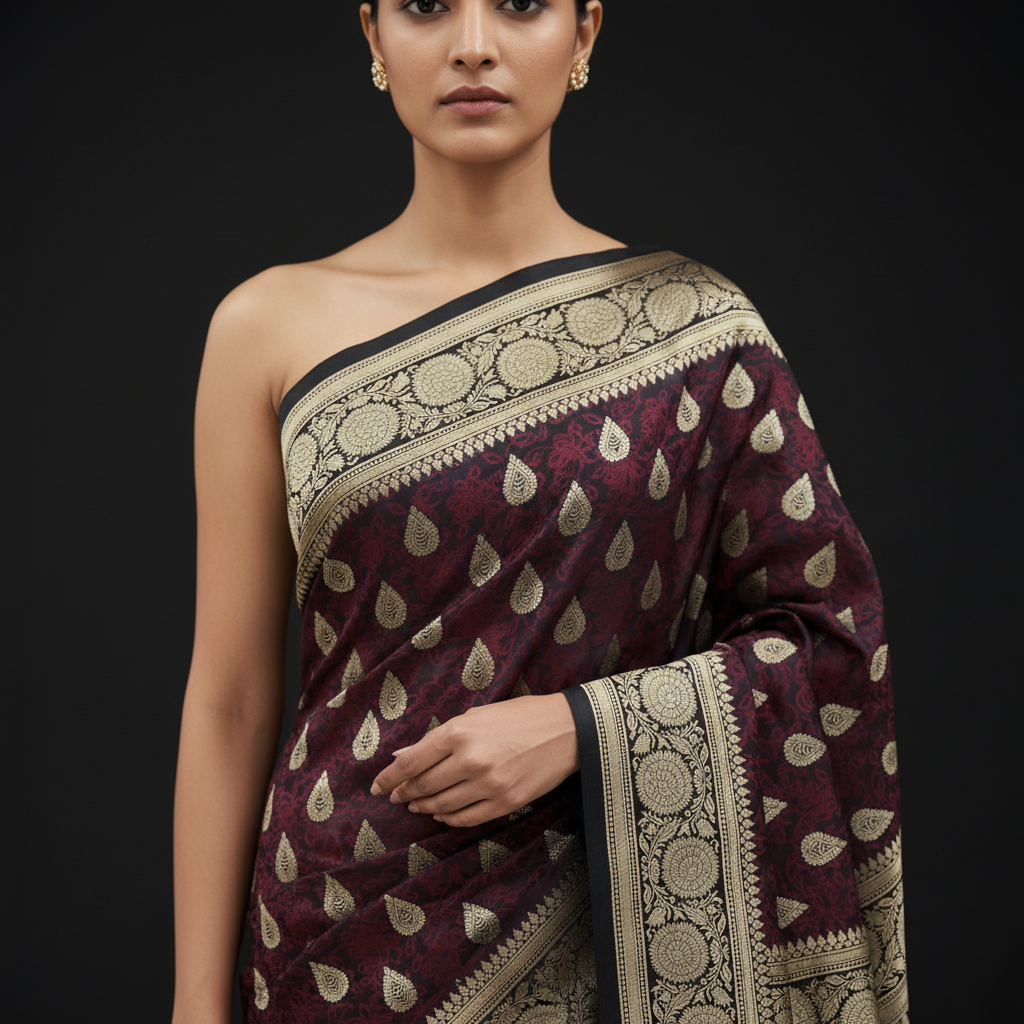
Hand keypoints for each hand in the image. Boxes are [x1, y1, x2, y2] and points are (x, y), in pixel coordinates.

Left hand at [369, 693, 579, 826]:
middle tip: (396, 797)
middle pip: (423, 786)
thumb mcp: (475, 716)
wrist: (566, 729)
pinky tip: (442, 814)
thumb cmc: (519, 716)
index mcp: (459, 731)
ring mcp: (489, 784)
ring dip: (424, 807)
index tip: (377, 787)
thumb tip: (402, 758)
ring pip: (442, 805)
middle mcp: (470, 759)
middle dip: (404, 793)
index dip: (389, 778)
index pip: (411, 762)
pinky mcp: (506, 802)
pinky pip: (467, 819)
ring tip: (417, 805)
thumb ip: (437, 739)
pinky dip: (449, 819)